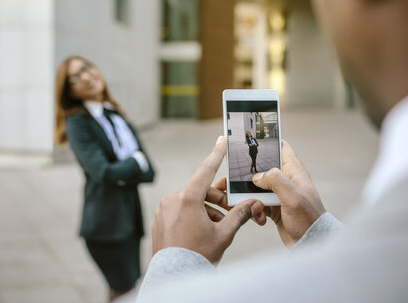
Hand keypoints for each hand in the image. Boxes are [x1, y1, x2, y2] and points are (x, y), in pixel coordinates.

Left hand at [151, 136, 263, 263]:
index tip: (221, 139)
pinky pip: (179, 210)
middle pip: (201, 191)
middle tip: (232, 212)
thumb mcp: (223, 234)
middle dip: (218, 200)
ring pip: (190, 202)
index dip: (216, 154)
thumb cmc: (198, 255)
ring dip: (206, 210)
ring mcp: (163, 209)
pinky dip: (193, 215)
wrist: (174, 275)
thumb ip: (239, 215)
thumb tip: (254, 205)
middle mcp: (172, 199)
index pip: (206, 170)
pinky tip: (202, 230)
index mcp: (187, 199)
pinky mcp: (159, 218)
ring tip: (218, 226)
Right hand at [251, 140, 325, 246]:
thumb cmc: (309, 220)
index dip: (267, 143)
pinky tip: (259, 218)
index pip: (281, 148)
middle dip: (247, 175)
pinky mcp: (273, 208)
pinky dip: (254, 210)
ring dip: (248, 196)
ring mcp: (279, 195)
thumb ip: (276, 180)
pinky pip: (257, 203)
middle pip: (262, 169)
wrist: (311, 245)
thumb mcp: (293, 197)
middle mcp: (286, 181)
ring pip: (256, 187)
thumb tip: (257, 176)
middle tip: (230, 179)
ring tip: (242, 203)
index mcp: (294, 172)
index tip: (250, 141)